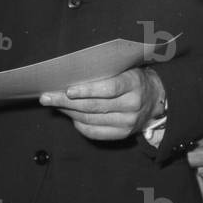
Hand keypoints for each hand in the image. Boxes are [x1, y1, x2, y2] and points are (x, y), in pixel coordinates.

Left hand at [40, 66, 164, 140]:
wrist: (155, 98)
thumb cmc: (133, 79)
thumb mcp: (125, 69)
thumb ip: (106, 72)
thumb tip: (72, 76)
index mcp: (135, 84)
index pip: (109, 88)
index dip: (87, 90)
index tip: (67, 90)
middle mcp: (133, 105)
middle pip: (94, 106)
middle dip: (66, 102)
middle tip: (47, 97)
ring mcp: (128, 122)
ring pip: (91, 119)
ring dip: (68, 112)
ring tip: (54, 105)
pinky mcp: (123, 134)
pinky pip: (94, 133)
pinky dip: (78, 125)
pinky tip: (70, 116)